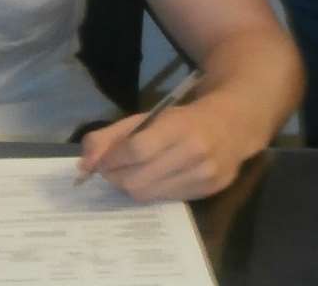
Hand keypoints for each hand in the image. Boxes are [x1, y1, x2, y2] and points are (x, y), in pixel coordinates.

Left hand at [76, 102, 248, 200]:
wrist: (233, 125)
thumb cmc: (183, 119)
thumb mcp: (147, 117)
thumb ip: (111, 136)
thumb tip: (84, 164)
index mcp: (177, 126)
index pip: (135, 150)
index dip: (111, 160)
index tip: (100, 162)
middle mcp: (194, 152)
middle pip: (138, 179)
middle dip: (117, 177)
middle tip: (113, 170)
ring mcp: (204, 175)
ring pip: (149, 194)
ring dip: (131, 186)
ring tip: (131, 174)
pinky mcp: (209, 192)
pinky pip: (165, 200)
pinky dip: (152, 191)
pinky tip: (154, 179)